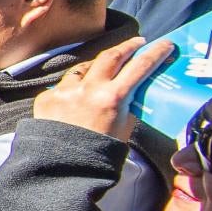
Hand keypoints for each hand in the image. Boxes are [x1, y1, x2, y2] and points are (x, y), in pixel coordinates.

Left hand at [33, 38, 174, 138]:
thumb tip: (131, 89)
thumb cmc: (99, 151)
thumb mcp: (125, 127)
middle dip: (127, 47)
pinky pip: (65, 85)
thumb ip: (128, 104)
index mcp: (113, 97)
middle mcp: (89, 88)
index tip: (164, 44)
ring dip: (97, 66)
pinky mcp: (47, 96)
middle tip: (137, 43)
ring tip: (105, 69)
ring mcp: (65, 90)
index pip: (139, 66)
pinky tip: (76, 97)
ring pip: (84, 67)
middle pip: (111, 56)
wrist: (63, 167)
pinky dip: (74, 88)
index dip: (154, 53)